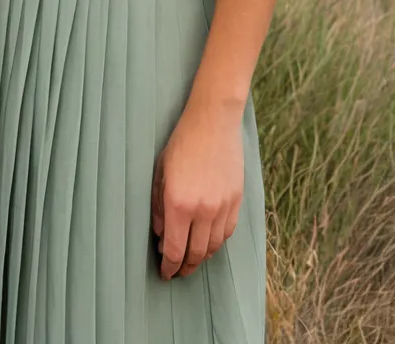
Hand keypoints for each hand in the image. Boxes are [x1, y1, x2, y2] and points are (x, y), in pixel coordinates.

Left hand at [150, 96, 243, 279]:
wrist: (213, 122)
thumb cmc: (181, 144)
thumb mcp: (160, 174)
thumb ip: (158, 208)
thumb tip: (160, 236)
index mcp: (179, 204)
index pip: (174, 250)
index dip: (169, 266)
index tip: (165, 273)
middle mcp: (203, 210)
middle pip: (196, 253)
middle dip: (185, 267)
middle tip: (177, 271)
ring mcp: (222, 206)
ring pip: (214, 246)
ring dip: (202, 257)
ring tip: (192, 259)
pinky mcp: (236, 200)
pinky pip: (227, 231)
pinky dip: (217, 242)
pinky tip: (209, 241)